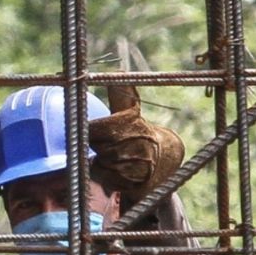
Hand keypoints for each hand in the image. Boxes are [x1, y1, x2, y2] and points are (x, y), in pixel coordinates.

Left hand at [89, 86, 183, 206]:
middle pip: (96, 148)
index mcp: (131, 121)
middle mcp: (136, 141)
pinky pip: (106, 181)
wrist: (165, 162)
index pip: (92, 128)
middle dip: (100, 148)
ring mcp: (137, 163)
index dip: (91, 131)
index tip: (94, 132)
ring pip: (99, 165)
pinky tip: (120, 171)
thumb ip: (119, 96)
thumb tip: (117, 72)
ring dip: (103, 164)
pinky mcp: (135, 182)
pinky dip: (108, 178)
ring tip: (117, 158)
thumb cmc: (138, 134)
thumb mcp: (131, 113)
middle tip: (111, 146)